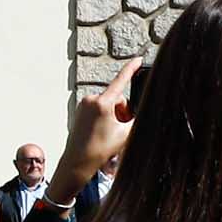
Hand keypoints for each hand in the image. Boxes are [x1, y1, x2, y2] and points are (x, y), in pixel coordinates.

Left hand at [58, 60, 138, 186]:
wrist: (77, 162)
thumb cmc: (99, 150)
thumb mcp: (125, 135)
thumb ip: (137, 120)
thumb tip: (144, 112)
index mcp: (102, 103)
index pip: (121, 80)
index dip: (131, 68)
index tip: (138, 59)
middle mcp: (91, 100)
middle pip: (117, 99)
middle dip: (123, 112)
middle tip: (121, 130)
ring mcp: (84, 105)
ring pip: (108, 105)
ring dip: (114, 116)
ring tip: (111, 134)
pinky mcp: (80, 111)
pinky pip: (99, 109)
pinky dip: (105, 118)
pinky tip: (103, 133)